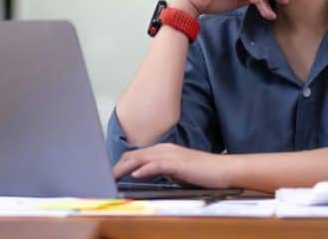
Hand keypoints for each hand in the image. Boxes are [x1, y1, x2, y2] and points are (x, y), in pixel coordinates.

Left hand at [113, 143, 232, 188]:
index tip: (109, 174)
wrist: (223, 170)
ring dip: (124, 168)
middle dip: (117, 166)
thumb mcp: (176, 173)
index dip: (120, 164)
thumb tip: (144, 175)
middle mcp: (163, 149)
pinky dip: (144, 169)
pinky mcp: (178, 163)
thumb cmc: (202, 173)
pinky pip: (157, 165)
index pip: (134, 156)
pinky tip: (135, 175)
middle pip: (133, 155)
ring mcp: (170, 155)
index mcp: (162, 151)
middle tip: (103, 177)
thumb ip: (161, 172)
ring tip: (112, 177)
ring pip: (141, 158)